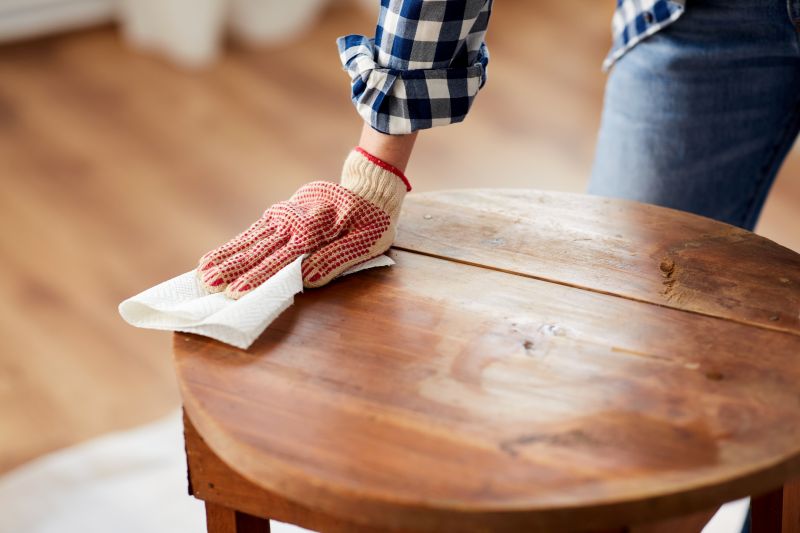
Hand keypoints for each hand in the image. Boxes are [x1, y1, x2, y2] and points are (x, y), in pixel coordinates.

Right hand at [197, 148, 410, 297]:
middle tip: (206, 286)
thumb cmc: (371, 221)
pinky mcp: (281, 215)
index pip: (281, 260)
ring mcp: (284, 217)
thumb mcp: (366, 242)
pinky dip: (234, 245)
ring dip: (225, 257)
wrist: (367, 189)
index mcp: (314, 230)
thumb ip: (335, 258)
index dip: (258, 278)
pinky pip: (254, 232)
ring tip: (202, 273)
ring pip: (250, 240)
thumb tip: (306, 278)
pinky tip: (216, 257)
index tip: (236, 292)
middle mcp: (293, 222)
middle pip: (258, 250)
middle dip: (231, 269)